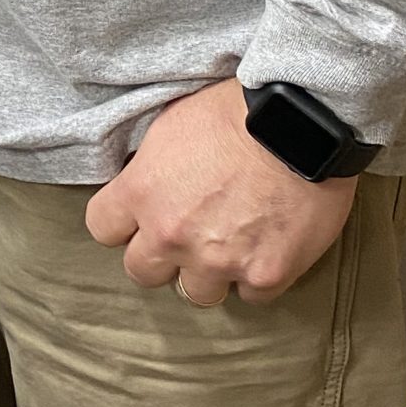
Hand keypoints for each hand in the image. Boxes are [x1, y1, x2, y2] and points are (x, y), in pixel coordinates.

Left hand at [84, 78, 356, 306]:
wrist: (303, 122)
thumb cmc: (237, 111)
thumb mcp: (172, 124)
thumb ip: (150, 168)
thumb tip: (145, 184)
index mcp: (142, 192)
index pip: (102, 228)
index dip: (122, 222)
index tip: (141, 216)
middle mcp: (172, 234)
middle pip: (142, 272)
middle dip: (161, 256)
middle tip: (187, 234)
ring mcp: (219, 260)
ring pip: (197, 293)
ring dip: (209, 273)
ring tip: (231, 243)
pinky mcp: (266, 275)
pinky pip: (250, 295)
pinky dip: (257, 276)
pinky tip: (267, 247)